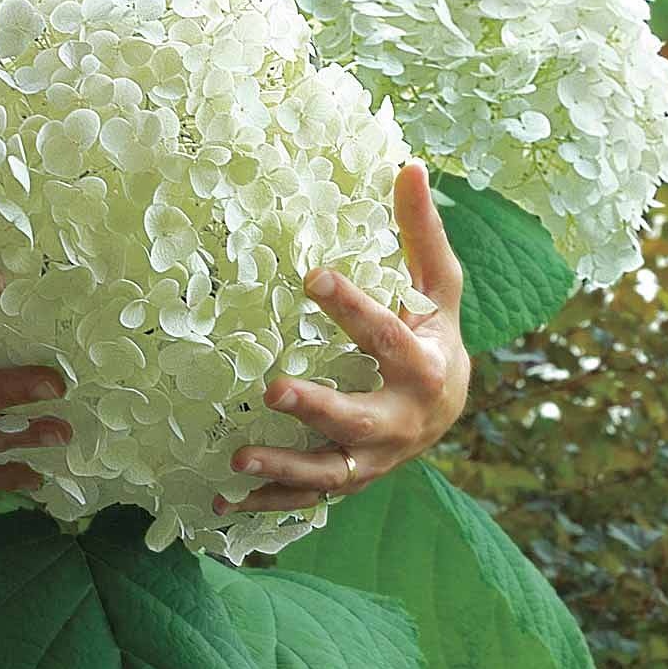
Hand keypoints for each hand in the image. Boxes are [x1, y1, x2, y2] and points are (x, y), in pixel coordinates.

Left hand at [213, 158, 470, 514]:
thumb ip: (420, 231)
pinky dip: (267, 505)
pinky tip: (219, 503)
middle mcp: (402, 420)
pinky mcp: (351, 478)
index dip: (352, 308)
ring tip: (237, 460)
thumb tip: (407, 163)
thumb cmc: (435, 334)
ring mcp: (375, 457)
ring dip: (284, 469)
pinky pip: (308, 497)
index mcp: (424, 364)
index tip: (312, 276)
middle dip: (317, 408)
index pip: (387, 336)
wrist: (448, 408)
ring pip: (330, 469)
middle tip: (272, 390)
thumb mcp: (438, 284)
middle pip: (358, 418)